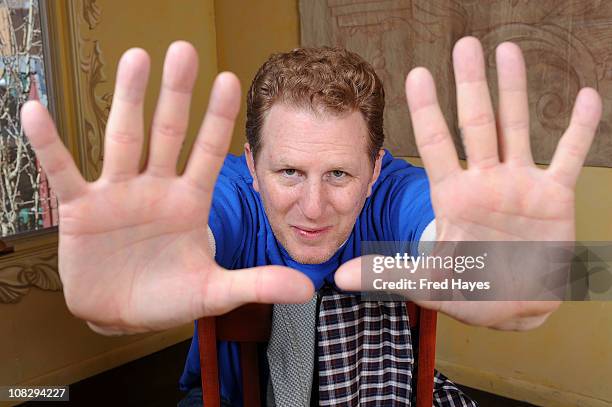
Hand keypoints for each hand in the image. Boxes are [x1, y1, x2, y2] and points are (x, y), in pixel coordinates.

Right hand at [21, 42, 312, 333]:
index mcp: (190, 202)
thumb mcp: (214, 291)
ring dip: (127, 100)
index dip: (218, 120)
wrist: (121, 315)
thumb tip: (307, 287)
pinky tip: (37, 113)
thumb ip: (257, 283)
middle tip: (184, 50)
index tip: (231, 80)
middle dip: (176, 95)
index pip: (209, 154)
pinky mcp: (82, 209)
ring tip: (135, 58)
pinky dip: (49, 145)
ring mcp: (119, 194)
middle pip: (168, 133)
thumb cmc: (168, 297)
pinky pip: (63, 172)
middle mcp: (156, 188)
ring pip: (124, 139)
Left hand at [336, 37, 601, 328]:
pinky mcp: (553, 196)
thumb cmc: (468, 288)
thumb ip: (388, 273)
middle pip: (475, 124)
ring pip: (516, 128)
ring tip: (509, 51)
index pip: (434, 145)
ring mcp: (519, 184)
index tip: (417, 74)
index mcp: (451, 196)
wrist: (512, 303)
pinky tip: (587, 98)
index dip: (426, 111)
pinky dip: (580, 130)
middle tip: (464, 46)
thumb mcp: (427, 282)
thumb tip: (340, 276)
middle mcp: (483, 181)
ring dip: (514, 91)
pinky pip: (569, 157)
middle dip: (469, 85)